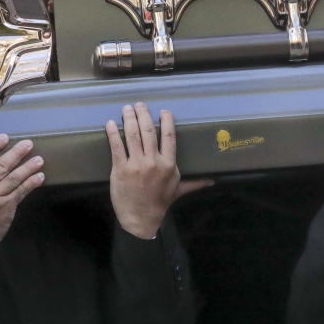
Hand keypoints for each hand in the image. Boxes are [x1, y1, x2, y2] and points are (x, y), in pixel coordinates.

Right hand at [0, 134, 44, 262]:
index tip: (5, 137)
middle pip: (0, 166)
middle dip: (16, 153)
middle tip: (28, 143)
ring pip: (13, 178)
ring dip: (28, 167)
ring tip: (39, 159)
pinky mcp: (5, 207)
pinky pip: (20, 192)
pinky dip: (31, 183)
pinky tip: (39, 176)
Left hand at [106, 102, 211, 238]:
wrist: (140, 218)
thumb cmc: (159, 203)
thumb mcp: (179, 190)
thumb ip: (195, 182)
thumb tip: (212, 181)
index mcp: (168, 164)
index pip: (169, 136)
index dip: (166, 121)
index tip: (164, 111)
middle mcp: (153, 162)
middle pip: (148, 131)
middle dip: (143, 114)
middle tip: (139, 105)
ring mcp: (136, 165)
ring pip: (132, 135)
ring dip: (129, 119)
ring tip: (126, 109)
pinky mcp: (120, 169)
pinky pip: (117, 147)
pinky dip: (113, 133)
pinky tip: (111, 124)